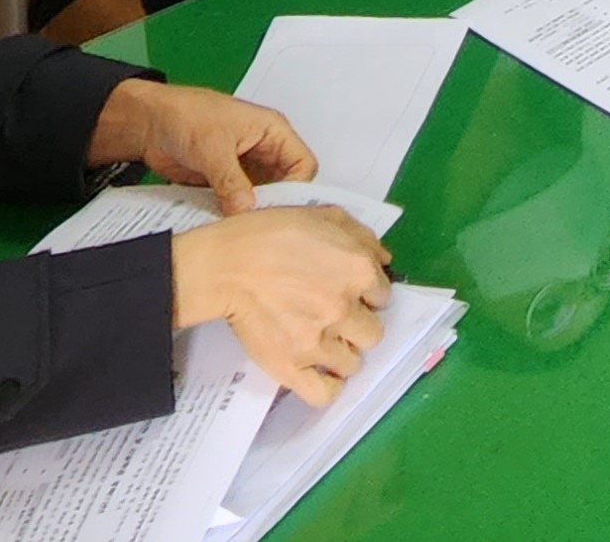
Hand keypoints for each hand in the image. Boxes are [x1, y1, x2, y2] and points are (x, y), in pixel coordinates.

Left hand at [88, 80, 313, 211]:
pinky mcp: (225, 184)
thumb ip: (231, 180)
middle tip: (258, 223)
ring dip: (250, 212)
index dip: (296, 188)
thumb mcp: (213, 147)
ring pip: (261, 198)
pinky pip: (237, 205)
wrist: (148, 123)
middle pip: (284, 186)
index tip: (279, 209)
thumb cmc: (185, 114)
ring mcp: (244, 169)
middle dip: (272, 204)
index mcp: (272, 132)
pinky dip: (231, 215)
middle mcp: (263, 152)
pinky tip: (223, 223)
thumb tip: (246, 208)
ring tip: (240, 226)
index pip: (302, 165)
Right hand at [172, 205, 392, 405]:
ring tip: (321, 341)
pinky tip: (321, 372)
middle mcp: (344, 309)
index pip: (383, 296)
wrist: (224, 265)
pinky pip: (325, 393)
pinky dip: (327, 386)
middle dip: (357, 325)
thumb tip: (385, 261)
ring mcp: (319, 341)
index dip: (366, 294)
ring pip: (352, 363)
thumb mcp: (325, 216)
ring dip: (341, 353)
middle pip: (373, 333)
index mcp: (358, 271)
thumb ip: (363, 237)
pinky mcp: (291, 366)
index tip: (350, 293)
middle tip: (335, 318)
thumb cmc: (270, 234)